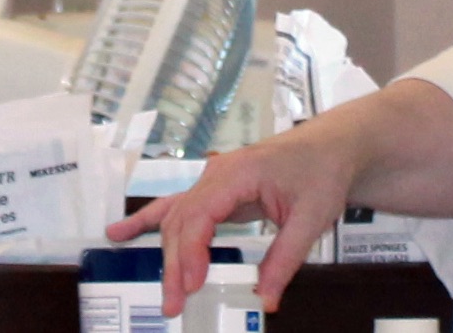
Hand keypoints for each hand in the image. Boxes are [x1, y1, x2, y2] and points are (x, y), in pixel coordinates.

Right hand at [106, 118, 359, 315]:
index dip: (192, 252)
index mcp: (239, 173)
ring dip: (167, 255)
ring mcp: (214, 181)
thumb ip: (285, 259)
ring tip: (163, 292)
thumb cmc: (322, 171)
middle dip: (176, 265)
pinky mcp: (217, 191)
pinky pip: (177, 207)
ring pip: (178, 220)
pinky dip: (149, 221)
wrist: (331, 147)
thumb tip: (265, 301)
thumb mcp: (311, 217)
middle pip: (183, 222)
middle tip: (175, 305)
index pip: (201, 215)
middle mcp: (218, 174)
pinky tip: (121, 234)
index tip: (192, 286)